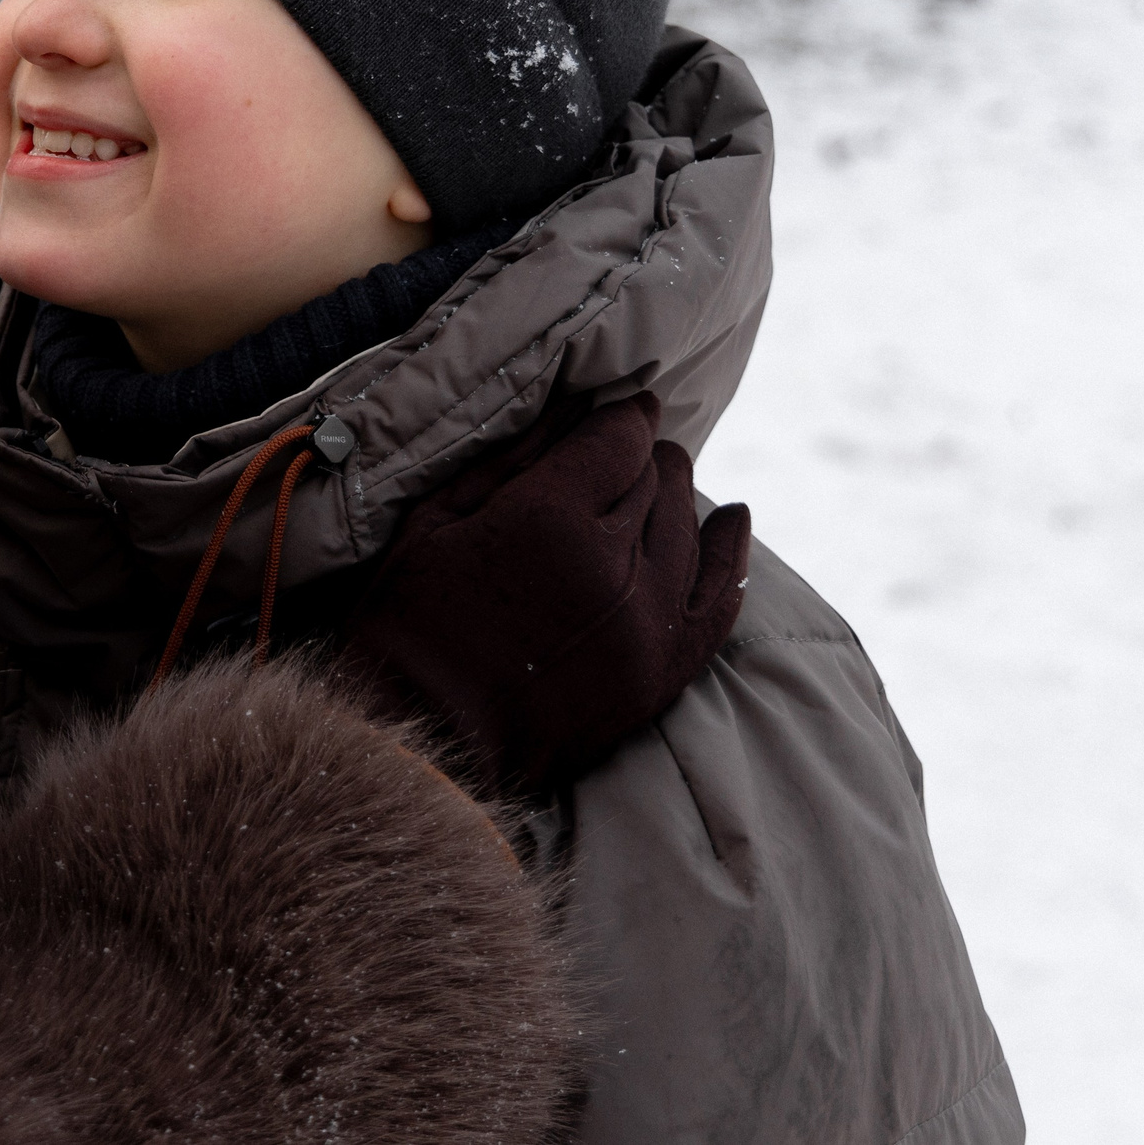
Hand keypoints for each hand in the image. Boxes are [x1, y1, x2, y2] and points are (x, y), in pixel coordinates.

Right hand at [340, 392, 749, 795]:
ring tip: (652, 481)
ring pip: (687, 524)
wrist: (425, 738)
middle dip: (638, 455)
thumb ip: (511, 460)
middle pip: (655, 476)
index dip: (620, 414)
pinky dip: (729, 552)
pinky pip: (721, 596)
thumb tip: (573, 407)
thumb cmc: (411, 623)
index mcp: (548, 520)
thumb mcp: (434, 524)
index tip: (619, 406)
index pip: (619, 437)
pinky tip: (732, 520)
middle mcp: (612, 565)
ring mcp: (647, 621)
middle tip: (617, 450)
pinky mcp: (664, 668)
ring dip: (672, 495)